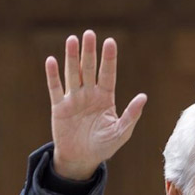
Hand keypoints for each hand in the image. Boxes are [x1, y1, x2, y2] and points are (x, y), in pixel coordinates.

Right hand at [45, 30, 146, 179]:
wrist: (81, 160)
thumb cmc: (103, 147)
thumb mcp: (121, 132)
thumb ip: (131, 115)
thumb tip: (143, 96)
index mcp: (105, 98)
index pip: (108, 74)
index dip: (109, 59)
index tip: (110, 42)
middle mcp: (89, 94)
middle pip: (89, 69)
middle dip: (89, 52)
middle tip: (89, 34)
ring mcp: (74, 99)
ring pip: (73, 74)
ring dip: (72, 57)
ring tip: (72, 40)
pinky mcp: (59, 107)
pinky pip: (56, 88)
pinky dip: (53, 75)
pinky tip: (51, 61)